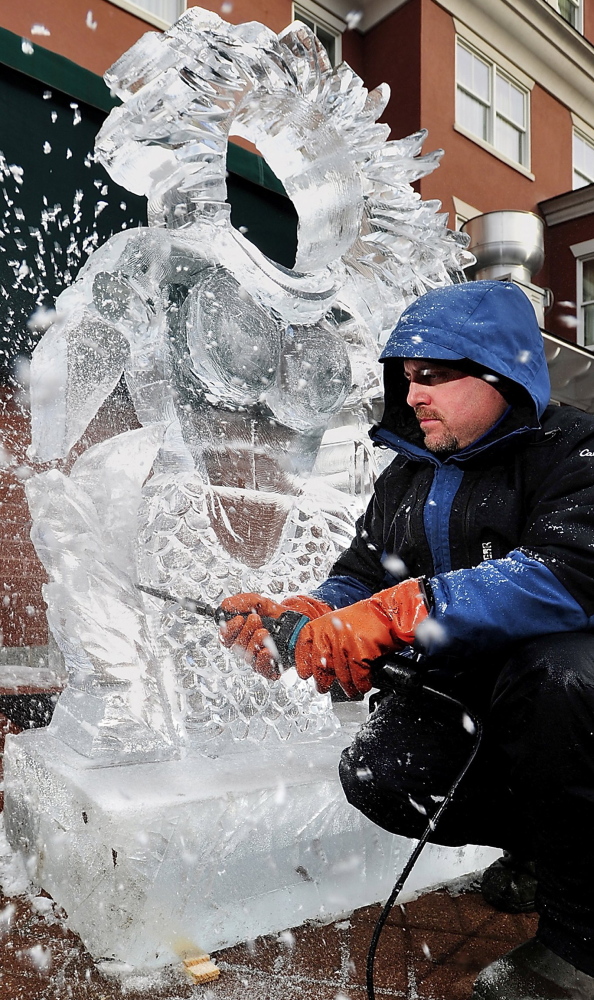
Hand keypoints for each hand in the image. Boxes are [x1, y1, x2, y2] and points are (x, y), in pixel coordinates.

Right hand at [218, 592, 331, 678]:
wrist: (298, 624)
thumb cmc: (276, 615)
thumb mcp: (259, 603)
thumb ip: (242, 602)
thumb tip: (225, 606)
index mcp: (239, 634)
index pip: (225, 637)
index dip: (229, 629)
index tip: (239, 618)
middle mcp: (246, 649)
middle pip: (236, 647)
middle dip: (245, 631)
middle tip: (256, 619)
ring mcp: (257, 659)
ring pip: (248, 657)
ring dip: (254, 642)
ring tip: (264, 631)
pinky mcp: (270, 669)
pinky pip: (262, 668)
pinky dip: (263, 659)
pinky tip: (268, 650)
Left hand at [292, 578, 428, 697]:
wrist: (388, 614)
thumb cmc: (367, 619)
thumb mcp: (338, 623)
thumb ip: (327, 640)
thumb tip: (321, 662)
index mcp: (322, 625)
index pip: (304, 645)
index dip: (303, 662)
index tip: (304, 673)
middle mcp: (329, 635)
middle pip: (320, 666)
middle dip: (322, 680)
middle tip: (323, 687)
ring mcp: (344, 646)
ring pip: (341, 675)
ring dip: (346, 686)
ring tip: (349, 690)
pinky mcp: (359, 655)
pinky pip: (358, 677)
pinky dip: (361, 684)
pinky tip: (363, 685)